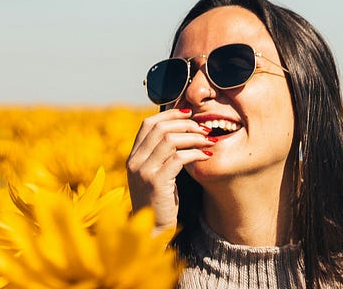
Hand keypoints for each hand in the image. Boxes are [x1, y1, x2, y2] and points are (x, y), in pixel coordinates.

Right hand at [126, 108, 213, 234]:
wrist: (152, 229)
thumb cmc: (161, 200)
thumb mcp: (157, 173)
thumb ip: (163, 155)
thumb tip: (183, 131)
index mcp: (133, 156)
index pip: (148, 124)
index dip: (170, 114)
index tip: (190, 114)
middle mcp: (134, 161)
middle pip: (161, 128)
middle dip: (187, 124)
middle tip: (205, 128)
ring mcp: (143, 171)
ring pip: (170, 139)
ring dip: (194, 137)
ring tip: (210, 140)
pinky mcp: (156, 182)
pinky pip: (179, 158)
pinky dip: (196, 153)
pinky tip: (207, 155)